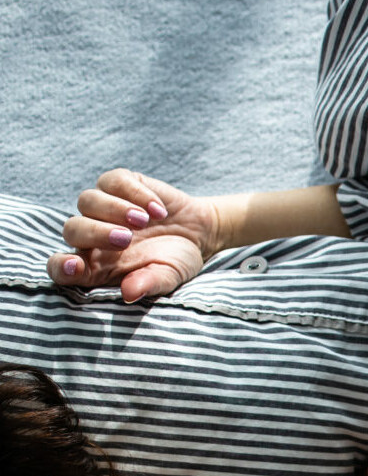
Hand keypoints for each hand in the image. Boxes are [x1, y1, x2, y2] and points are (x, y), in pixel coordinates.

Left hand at [47, 168, 220, 302]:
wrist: (199, 233)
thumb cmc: (177, 260)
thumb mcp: (168, 276)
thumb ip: (148, 284)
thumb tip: (129, 293)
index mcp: (98, 265)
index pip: (63, 267)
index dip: (62, 267)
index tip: (76, 265)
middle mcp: (93, 235)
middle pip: (72, 229)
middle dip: (95, 233)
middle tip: (126, 239)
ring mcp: (104, 207)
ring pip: (87, 201)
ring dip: (113, 209)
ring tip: (144, 221)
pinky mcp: (119, 183)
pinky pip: (114, 182)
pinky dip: (135, 194)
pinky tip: (158, 209)